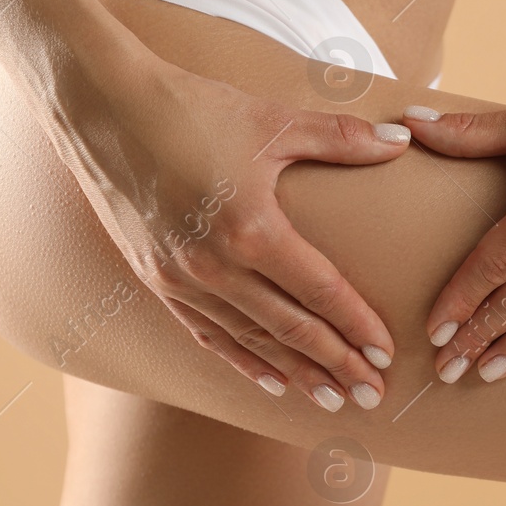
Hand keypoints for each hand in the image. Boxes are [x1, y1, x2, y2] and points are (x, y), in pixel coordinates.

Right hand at [44, 40, 412, 411]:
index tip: (387, 355)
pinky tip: (271, 381)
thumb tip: (402, 140)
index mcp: (253, 229)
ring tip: (332, 398)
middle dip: (336, 365)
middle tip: (373, 396)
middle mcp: (216, 266)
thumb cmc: (192, 108)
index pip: (321, 293)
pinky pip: (207, 334)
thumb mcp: (273, 121)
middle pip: (291, 329)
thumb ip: (342, 137)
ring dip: (295, 373)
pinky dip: (242, 361)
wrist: (102, 107)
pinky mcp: (156, 279)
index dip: (357, 327)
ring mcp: (182, 279)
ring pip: (251, 340)